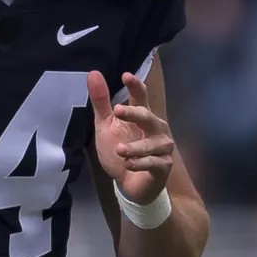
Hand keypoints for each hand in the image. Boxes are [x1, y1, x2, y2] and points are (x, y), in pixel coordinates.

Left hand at [90, 70, 172, 204]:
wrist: (130, 183)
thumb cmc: (120, 151)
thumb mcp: (105, 126)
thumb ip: (101, 102)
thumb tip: (93, 73)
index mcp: (142, 115)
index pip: (141, 96)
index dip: (135, 86)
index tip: (125, 76)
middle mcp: (156, 128)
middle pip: (147, 116)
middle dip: (134, 113)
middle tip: (117, 110)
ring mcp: (162, 147)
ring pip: (150, 143)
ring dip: (135, 147)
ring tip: (120, 150)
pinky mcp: (163, 166)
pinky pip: (153, 162)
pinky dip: (140, 163)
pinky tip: (128, 164)